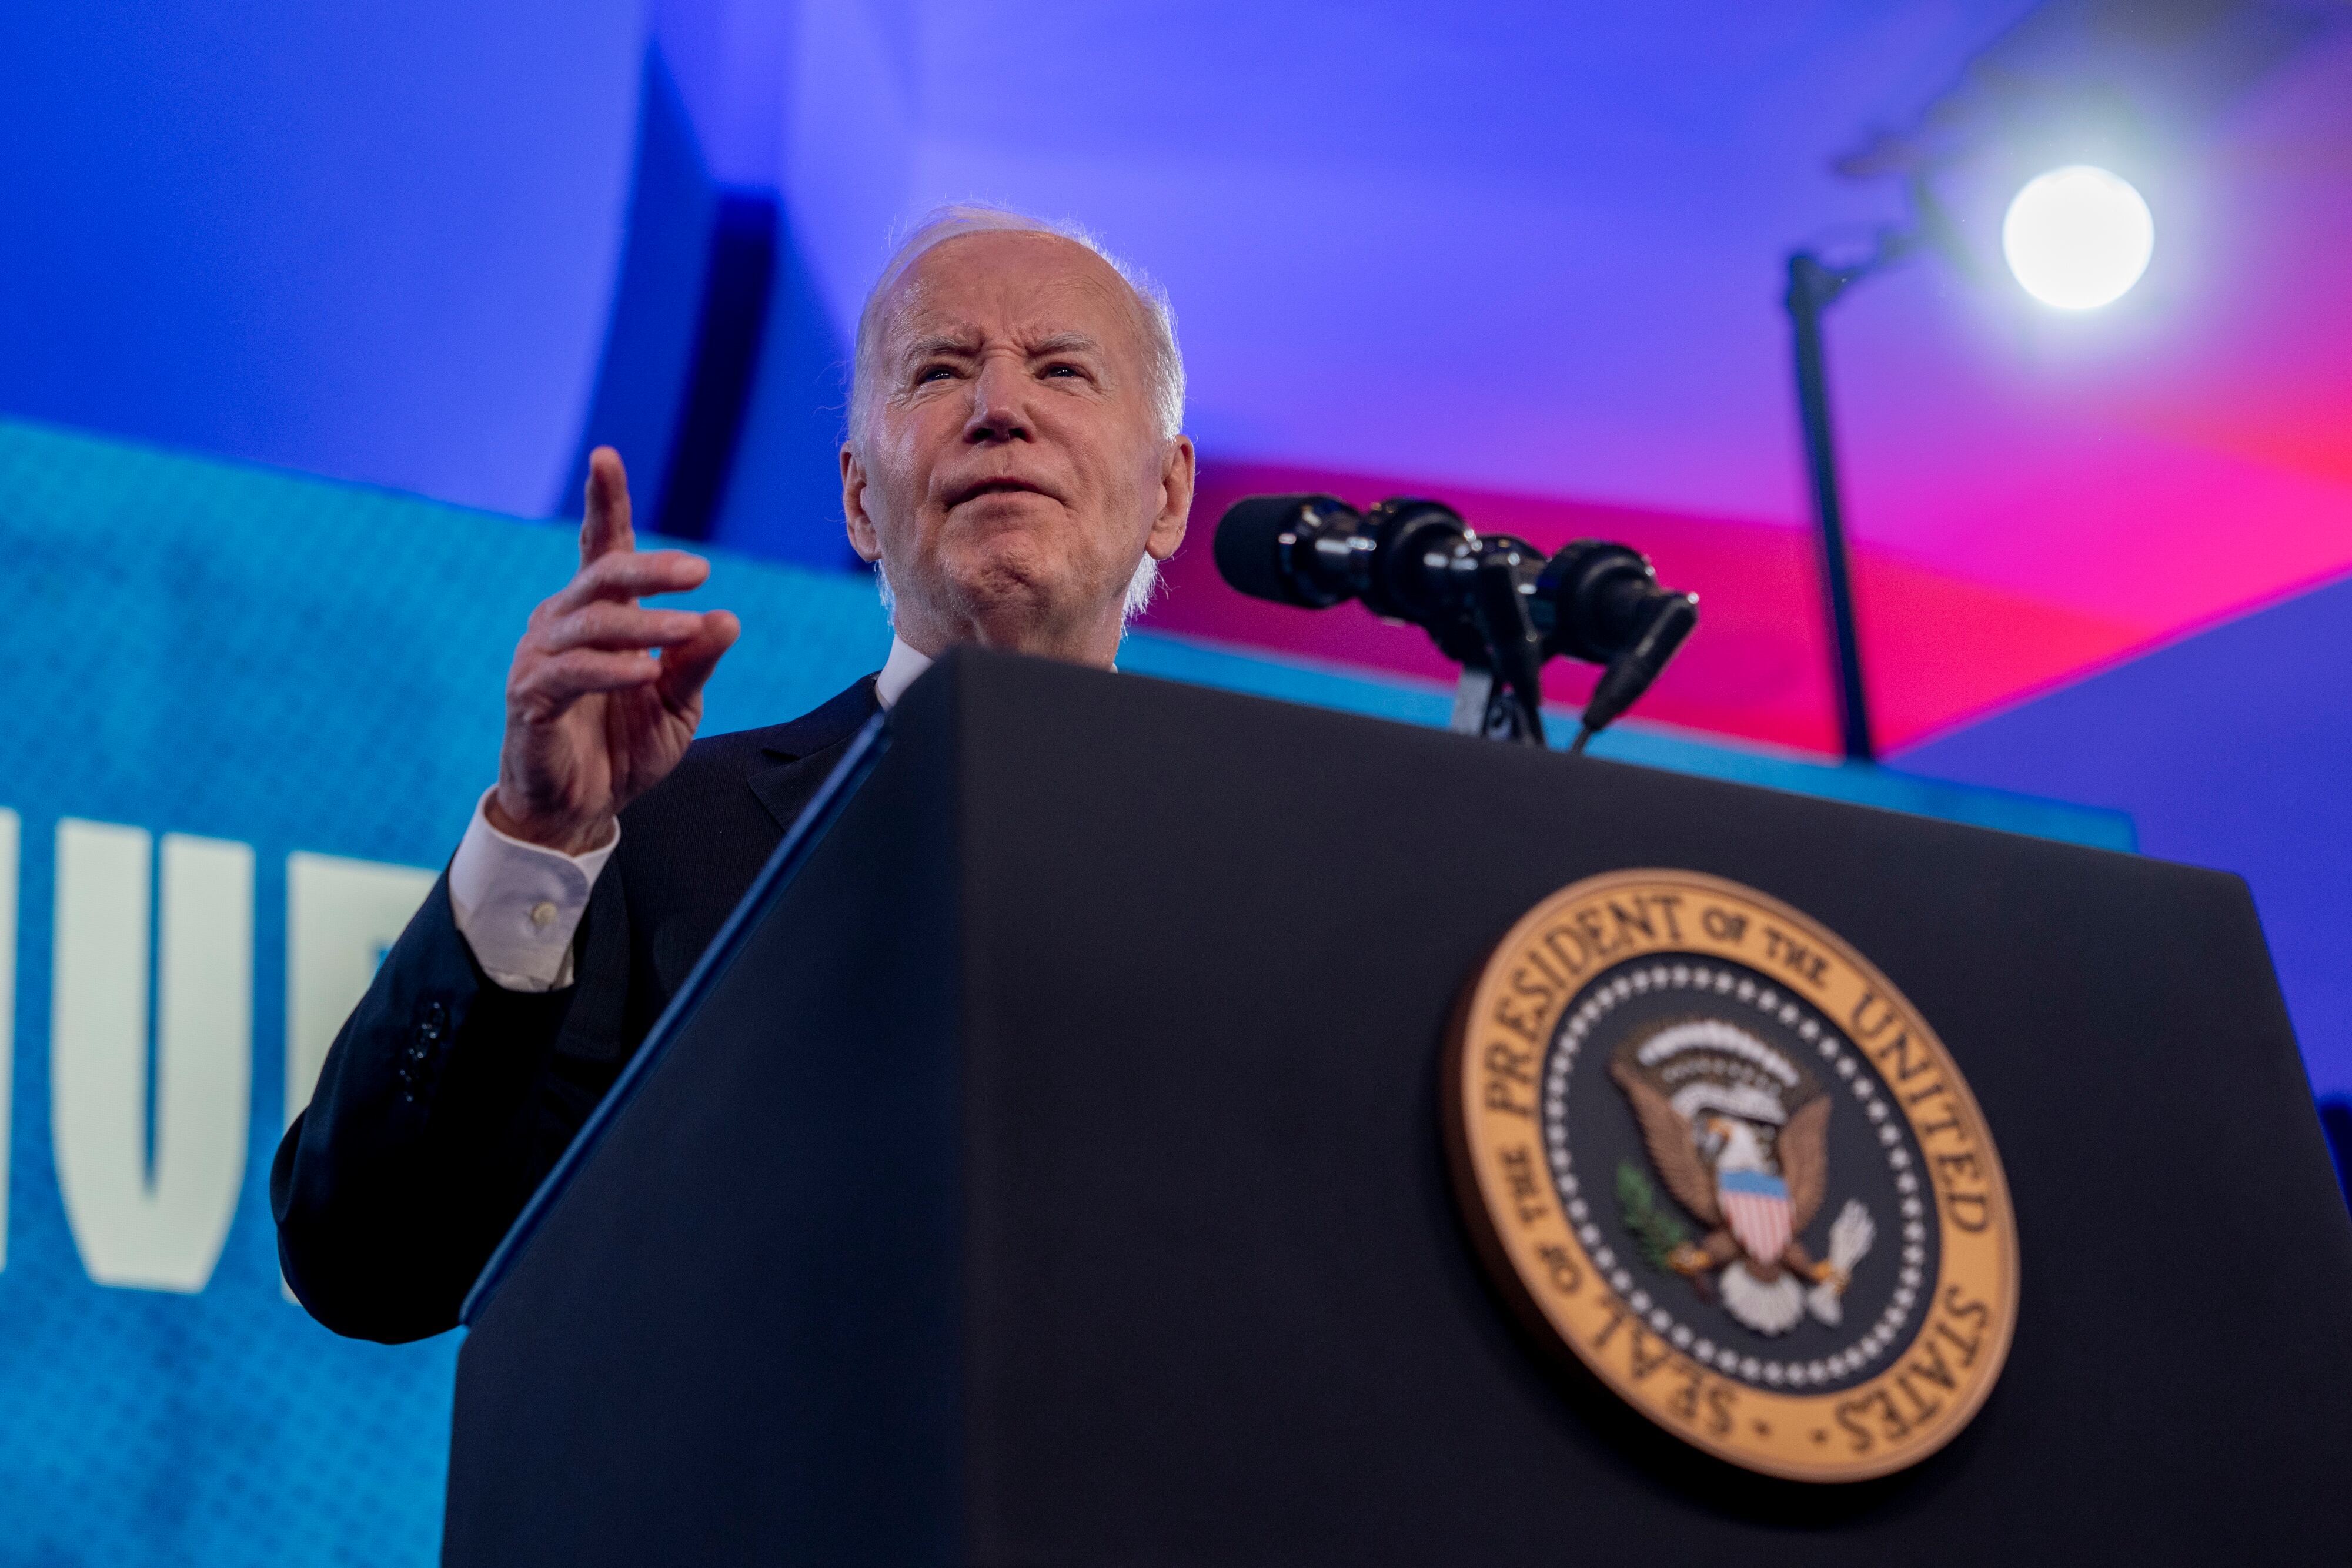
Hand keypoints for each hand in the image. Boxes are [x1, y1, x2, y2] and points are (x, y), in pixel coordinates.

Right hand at [489, 448, 739, 853]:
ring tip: (688, 630)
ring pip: (592, 622)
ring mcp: (541, 657)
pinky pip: (571, 672)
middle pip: (603, 576)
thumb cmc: (624, 747)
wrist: (581, 809)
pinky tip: (646, 672)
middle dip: (651, 568)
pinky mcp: (530, 696)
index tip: (605, 456)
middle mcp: (564, 623)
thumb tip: (727, 618)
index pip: (601, 547)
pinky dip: (611, 669)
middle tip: (701, 571)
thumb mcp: (679, 703)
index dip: (604, 502)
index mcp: (601, 615)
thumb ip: (697, 661)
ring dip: (645, 624)